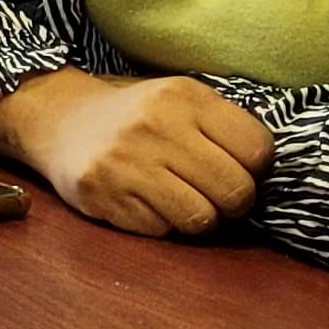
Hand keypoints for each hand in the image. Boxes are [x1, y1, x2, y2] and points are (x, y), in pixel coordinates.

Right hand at [0, 70, 272, 239]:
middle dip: (233, 202)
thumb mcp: (180, 100)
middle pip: (235, 191)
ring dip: (199, 217)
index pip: (258, 150)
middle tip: (216, 195)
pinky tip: (146, 202)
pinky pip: (161, 231)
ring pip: (200, 219)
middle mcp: (156, 127)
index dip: (256, 168)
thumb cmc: (137, 115)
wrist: (59, 120)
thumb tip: (269, 174)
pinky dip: (161, 224)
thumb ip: (223, 126)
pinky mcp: (103, 195)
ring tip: (183, 200)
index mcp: (185, 97)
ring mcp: (127, 163)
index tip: (237, 166)